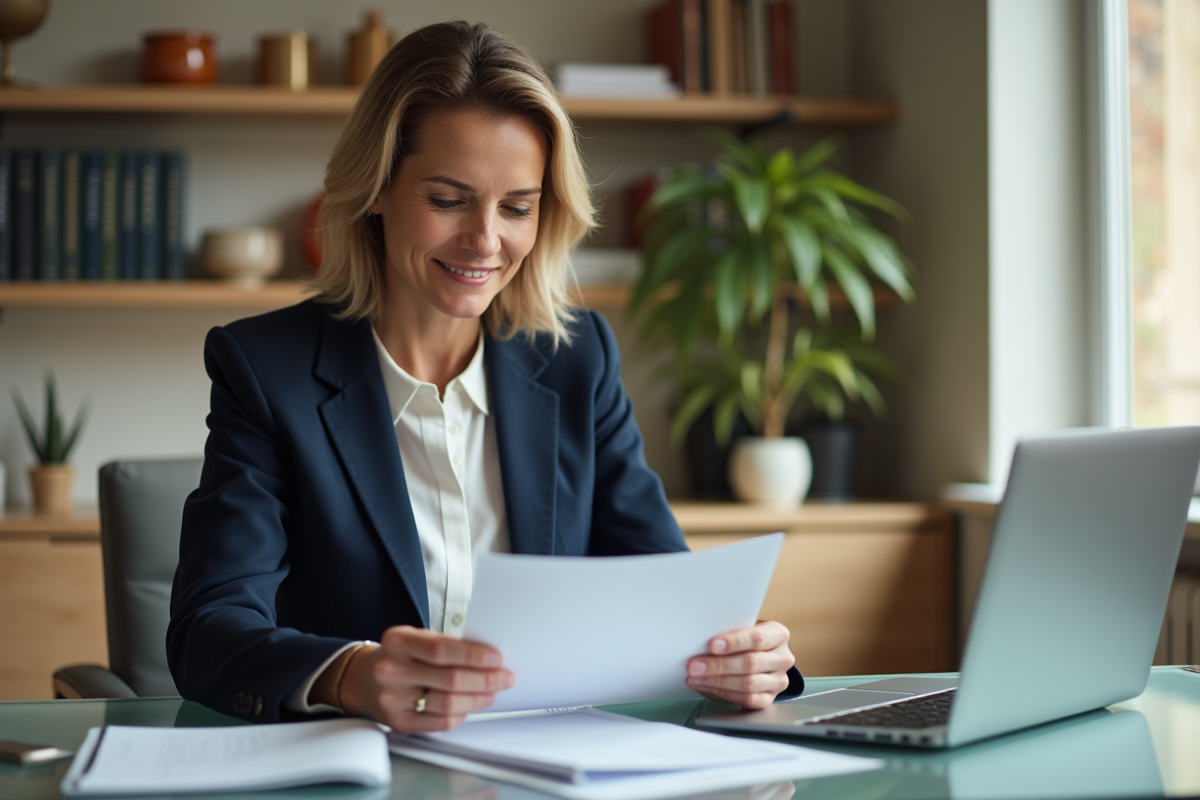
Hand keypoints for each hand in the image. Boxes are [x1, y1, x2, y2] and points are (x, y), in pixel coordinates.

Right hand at [319, 626, 514, 732]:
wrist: (363, 678)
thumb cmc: (399, 655)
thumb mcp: (415, 638)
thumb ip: (445, 645)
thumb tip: (489, 658)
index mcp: (398, 641)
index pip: (442, 650)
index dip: (474, 656)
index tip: (497, 658)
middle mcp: (391, 670)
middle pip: (450, 679)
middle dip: (485, 679)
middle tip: (505, 677)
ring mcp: (392, 699)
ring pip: (447, 704)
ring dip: (478, 699)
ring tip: (492, 692)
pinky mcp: (397, 722)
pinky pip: (439, 722)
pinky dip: (461, 714)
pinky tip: (471, 705)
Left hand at [686, 620, 793, 708]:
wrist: (760, 655)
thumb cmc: (746, 639)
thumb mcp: (741, 628)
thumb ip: (728, 632)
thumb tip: (701, 642)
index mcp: (778, 634)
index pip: (758, 638)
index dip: (734, 642)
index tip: (712, 645)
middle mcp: (782, 658)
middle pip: (750, 663)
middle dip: (719, 665)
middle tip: (695, 665)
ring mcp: (778, 681)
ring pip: (748, 684)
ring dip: (717, 681)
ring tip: (695, 678)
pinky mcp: (770, 698)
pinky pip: (747, 700)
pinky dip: (723, 693)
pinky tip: (706, 687)